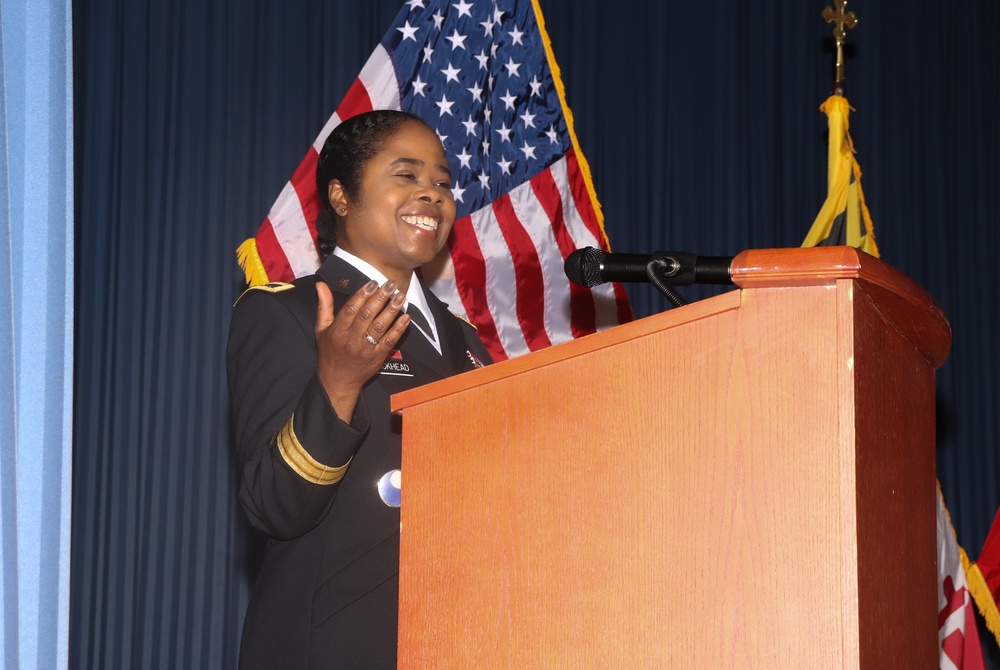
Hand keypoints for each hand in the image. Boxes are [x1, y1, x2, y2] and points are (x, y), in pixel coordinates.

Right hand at [314, 279, 410, 420]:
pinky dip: (399, 328)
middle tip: (391, 284)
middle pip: (367, 315)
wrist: (338, 381)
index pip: (351, 309)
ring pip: (380, 326)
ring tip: (400, 296)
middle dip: (380, 297)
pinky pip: (390, 341)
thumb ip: (324, 306)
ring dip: (392, 310)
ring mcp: (365, 349)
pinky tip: (406, 317)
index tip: (373, 283)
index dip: (363, 295)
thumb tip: (321, 285)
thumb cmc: (329, 353)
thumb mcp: (321, 329)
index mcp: (337, 331)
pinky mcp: (377, 357)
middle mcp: (351, 339)